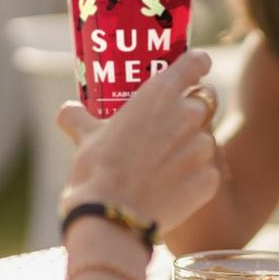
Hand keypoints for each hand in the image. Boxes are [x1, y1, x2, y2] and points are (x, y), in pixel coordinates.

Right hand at [56, 50, 220, 233]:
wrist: (110, 218)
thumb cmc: (96, 171)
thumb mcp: (85, 137)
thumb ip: (79, 118)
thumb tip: (67, 112)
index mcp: (161, 93)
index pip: (195, 61)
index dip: (198, 63)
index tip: (197, 68)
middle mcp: (189, 114)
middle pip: (205, 101)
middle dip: (191, 112)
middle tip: (169, 129)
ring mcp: (203, 147)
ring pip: (206, 140)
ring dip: (191, 148)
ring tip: (163, 167)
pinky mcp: (210, 178)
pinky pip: (207, 172)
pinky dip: (194, 178)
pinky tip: (171, 189)